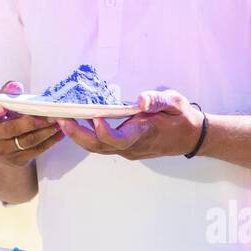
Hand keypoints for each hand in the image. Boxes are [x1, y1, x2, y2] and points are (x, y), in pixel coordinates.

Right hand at [0, 80, 64, 165]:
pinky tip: (60, 132)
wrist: (0, 148)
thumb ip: (7, 94)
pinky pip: (36, 150)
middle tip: (49, 114)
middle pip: (11, 129)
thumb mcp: (1, 106)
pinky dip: (50, 140)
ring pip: (27, 141)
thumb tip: (15, 87)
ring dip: (45, 131)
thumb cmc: (3, 119)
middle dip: (31, 121)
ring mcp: (4, 151)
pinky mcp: (18, 160)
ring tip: (58, 121)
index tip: (2, 107)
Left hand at [57, 89, 203, 160]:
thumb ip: (158, 101)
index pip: (118, 140)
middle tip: (60, 119)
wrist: (190, 136)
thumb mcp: (175, 102)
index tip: (94, 116)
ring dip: (77, 136)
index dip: (104, 131)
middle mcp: (132, 146)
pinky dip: (85, 136)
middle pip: (99, 147)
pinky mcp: (124, 148)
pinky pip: (101, 145)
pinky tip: (74, 123)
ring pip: (97, 148)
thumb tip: (142, 100)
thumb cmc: (181, 117)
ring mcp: (127, 149)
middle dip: (78, 135)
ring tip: (60, 120)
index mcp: (143, 134)